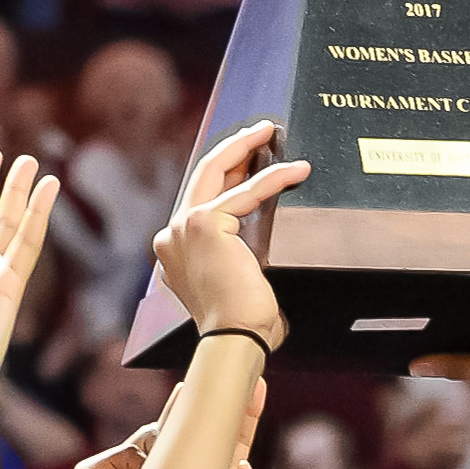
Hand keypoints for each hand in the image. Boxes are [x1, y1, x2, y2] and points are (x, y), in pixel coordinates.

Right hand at [150, 124, 302, 349]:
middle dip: (231, 147)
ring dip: (245, 146)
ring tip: (271, 131)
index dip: (226, 172)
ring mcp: (183, 227)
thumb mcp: (237, 283)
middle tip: (258, 131)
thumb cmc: (243, 323)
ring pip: (215, 170)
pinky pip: (246, 192)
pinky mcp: (203, 224)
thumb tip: (261, 245)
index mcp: (176, 251)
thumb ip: (238, 257)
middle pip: (201, 175)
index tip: (249, 157)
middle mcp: (172, 235)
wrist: (236, 338)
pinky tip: (297, 170)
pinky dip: (274, 178)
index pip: (201, 199)